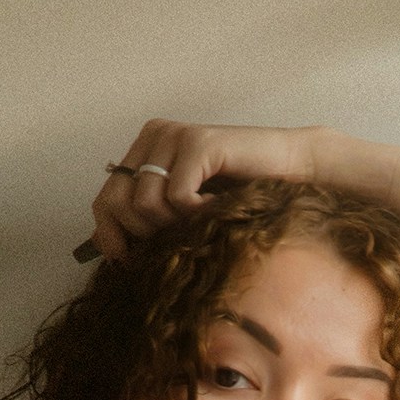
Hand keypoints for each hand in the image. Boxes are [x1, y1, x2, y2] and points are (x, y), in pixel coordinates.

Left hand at [89, 121, 325, 261]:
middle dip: (144, 234)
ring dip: (176, 225)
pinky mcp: (198, 143)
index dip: (111, 237)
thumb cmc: (243, 197)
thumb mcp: (186, 211)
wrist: (295, 172)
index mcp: (145, 150)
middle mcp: (154, 136)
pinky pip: (177, 197)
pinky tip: (218, 207)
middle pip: (116, 202)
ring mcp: (174, 136)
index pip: (104, 199)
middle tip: (178, 237)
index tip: (130, 262)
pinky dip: (199, 214)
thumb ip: (150, 220)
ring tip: (204, 218)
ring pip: (145, 203)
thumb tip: (107, 251)